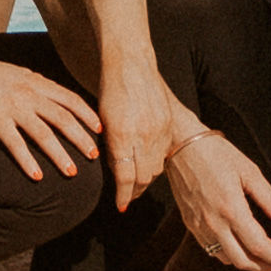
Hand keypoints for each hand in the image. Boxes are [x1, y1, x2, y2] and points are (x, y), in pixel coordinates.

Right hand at [0, 53, 102, 185]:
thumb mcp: (16, 74)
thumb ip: (34, 86)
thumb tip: (52, 98)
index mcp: (36, 82)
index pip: (70, 99)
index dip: (87, 115)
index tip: (100, 129)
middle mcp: (28, 93)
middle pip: (63, 118)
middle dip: (81, 138)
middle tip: (94, 156)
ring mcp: (12, 106)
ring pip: (43, 133)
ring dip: (59, 154)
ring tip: (71, 172)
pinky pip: (15, 143)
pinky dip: (27, 160)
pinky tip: (36, 176)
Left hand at [99, 63, 180, 212]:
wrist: (131, 64)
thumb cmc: (110, 91)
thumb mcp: (102, 121)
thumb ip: (109, 148)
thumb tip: (114, 172)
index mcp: (122, 135)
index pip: (125, 177)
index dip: (123, 195)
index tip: (120, 206)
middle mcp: (143, 135)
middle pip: (143, 177)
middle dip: (135, 191)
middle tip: (127, 197)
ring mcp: (158, 129)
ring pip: (156, 167)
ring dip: (146, 178)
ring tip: (136, 182)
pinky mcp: (168, 124)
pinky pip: (164, 152)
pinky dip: (156, 162)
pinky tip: (148, 162)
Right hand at [165, 122, 270, 270]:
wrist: (180, 145)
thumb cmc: (216, 153)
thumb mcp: (249, 172)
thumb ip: (270, 200)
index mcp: (232, 209)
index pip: (259, 246)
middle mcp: (214, 223)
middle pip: (243, 261)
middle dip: (266, 267)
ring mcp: (199, 226)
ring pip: (227, 259)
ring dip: (248, 263)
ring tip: (265, 257)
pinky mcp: (190, 225)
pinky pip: (212, 250)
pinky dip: (230, 255)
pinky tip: (241, 246)